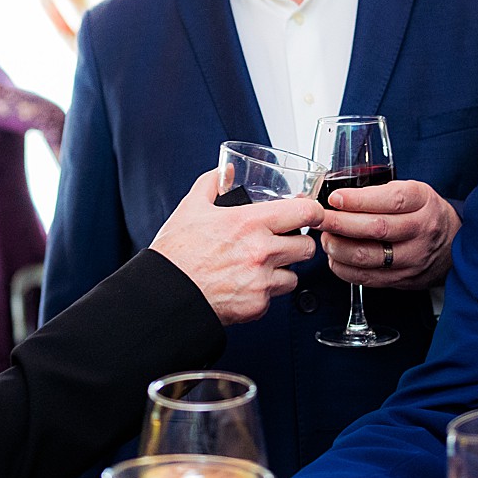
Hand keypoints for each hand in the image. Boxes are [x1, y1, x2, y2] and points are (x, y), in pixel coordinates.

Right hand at [151, 171, 321, 325]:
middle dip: (298, 243)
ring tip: (263, 267)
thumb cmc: (176, 254)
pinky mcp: (257, 305)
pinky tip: (248, 284)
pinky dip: (266, 292)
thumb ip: (212, 183)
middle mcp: (260, 251)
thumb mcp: (191, 208)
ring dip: (284, 270)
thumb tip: (225, 172)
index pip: (304, 213)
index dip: (313, 212)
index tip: (312, 214)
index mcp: (248, 223)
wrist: (165, 293)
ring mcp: (261, 280)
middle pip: (306, 247)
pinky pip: (275, 297)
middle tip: (285, 242)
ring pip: (294, 275)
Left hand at [317, 180, 459, 289]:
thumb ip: (379, 191)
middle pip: (377, 229)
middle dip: (341, 223)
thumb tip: (335, 195)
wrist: (452, 245)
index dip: (360, 200)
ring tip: (325, 238)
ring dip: (339, 248)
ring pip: (370, 256)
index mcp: (423, 201)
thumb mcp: (412, 191)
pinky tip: (335, 258)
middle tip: (319, 218)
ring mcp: (413, 257)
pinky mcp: (403, 279)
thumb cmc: (423, 213)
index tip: (335, 198)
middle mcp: (421, 230)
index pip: (392, 200)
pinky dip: (345, 269)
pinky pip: (368, 277)